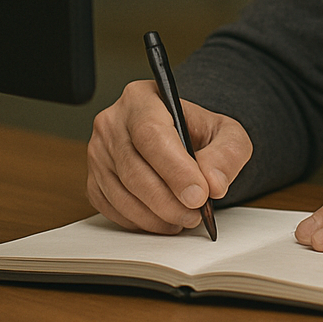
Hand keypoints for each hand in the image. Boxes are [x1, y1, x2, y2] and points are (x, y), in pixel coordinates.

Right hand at [86, 79, 252, 233]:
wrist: (180, 141)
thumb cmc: (197, 132)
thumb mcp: (226, 133)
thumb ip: (228, 152)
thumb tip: (213, 182)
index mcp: (141, 99)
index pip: (151, 134)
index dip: (175, 169)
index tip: (199, 195)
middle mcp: (112, 123)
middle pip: (134, 168)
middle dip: (168, 200)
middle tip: (195, 214)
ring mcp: (98, 153)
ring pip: (122, 194)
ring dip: (156, 216)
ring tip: (185, 218)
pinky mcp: (94, 181)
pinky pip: (112, 210)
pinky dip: (141, 222)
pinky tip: (163, 219)